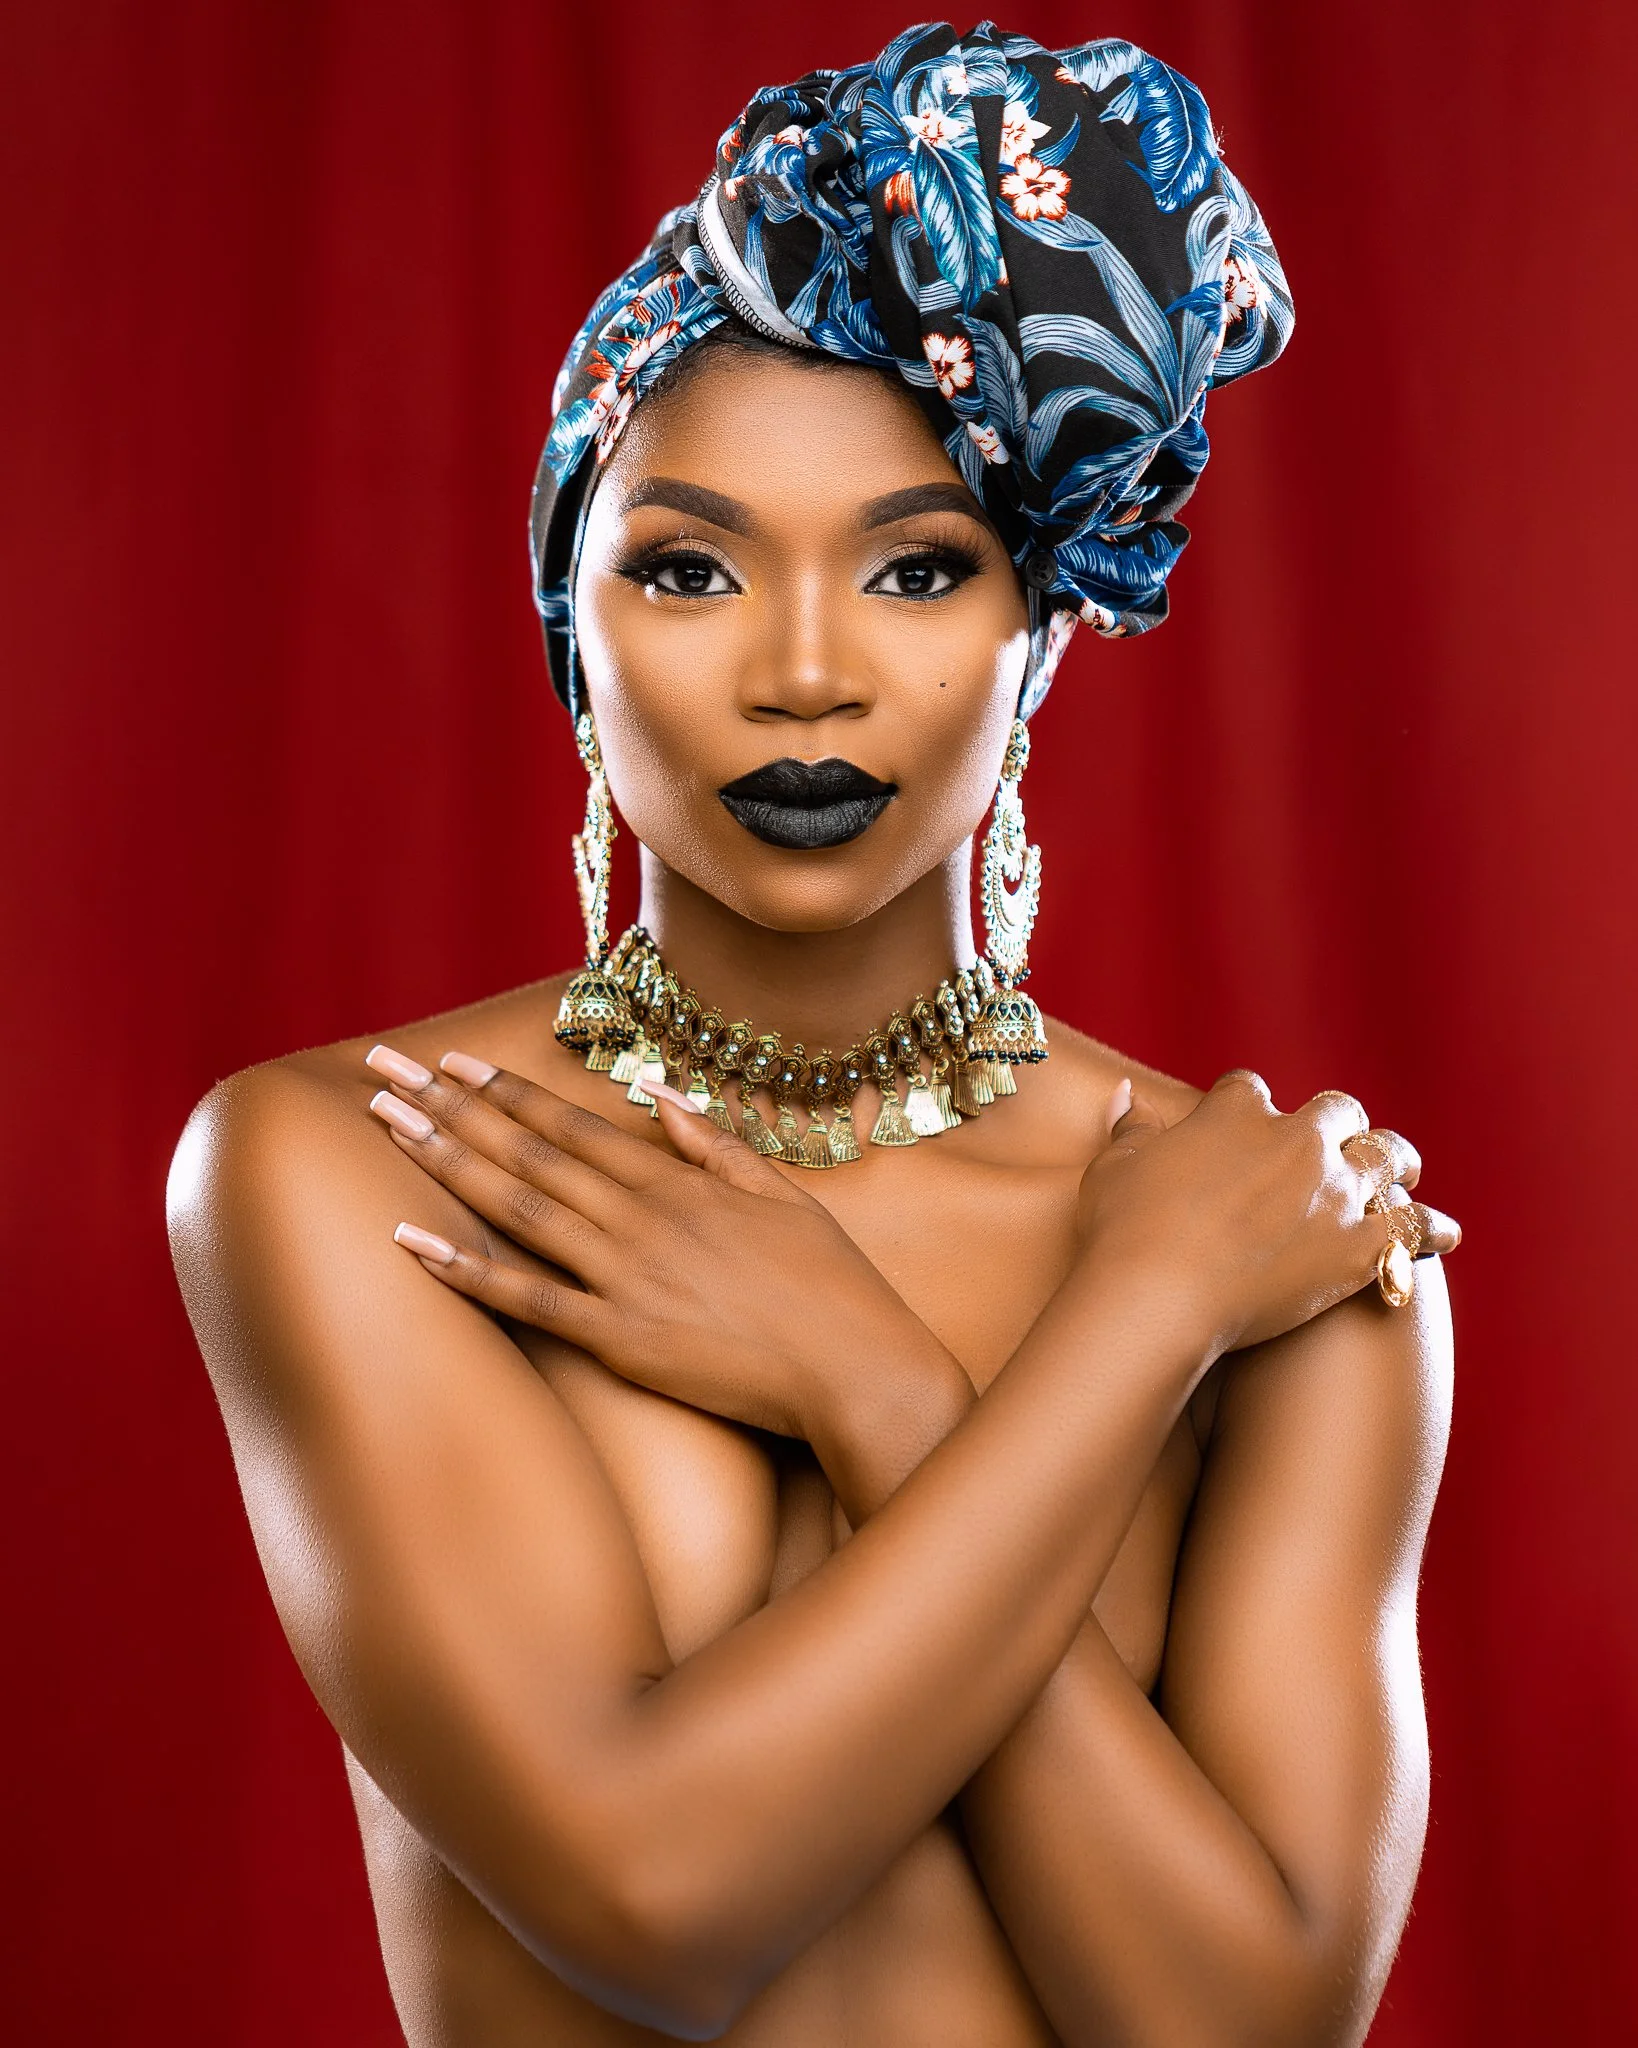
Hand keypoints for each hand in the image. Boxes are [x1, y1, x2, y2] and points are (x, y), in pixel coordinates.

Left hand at [364, 1045, 950, 1441]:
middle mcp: (640, 1217)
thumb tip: (660, 1098)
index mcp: (677, 1180)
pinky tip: (412, 1242)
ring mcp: (625, 1277)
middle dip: (449, 1108)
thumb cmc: (829, 1283)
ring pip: (516, 1207)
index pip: (572, 1123)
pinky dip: (466, 1269)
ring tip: (388, 1127)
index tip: (451, 1064)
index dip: (504, 1091)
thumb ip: (714, 1144)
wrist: (855, 1368)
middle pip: (526, 1151)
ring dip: (446, 1162)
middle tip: (386, 1073)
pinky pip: (527, 1299)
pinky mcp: (620, 1339)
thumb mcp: (780, 1193)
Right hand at [1077, 1071, 1460, 1358]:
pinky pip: (1412, 1229)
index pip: (1251, 1092)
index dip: (1249, 1110)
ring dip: (1394, 1159)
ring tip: (1401, 1169)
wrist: (1160, 1297)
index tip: (1243, 1130)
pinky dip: (1431, 1229)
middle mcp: (1296, 1140)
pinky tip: (1446, 1234)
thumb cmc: (1125, 1232)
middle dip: (1335, 1125)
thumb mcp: (1114, 1168)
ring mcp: (1335, 1192)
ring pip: (1386, 1156)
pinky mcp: (1360, 1247)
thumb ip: (1130, 1129)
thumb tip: (1129, 1096)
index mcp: (1236, 1112)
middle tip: (1334, 1144)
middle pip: (1334, 1113)